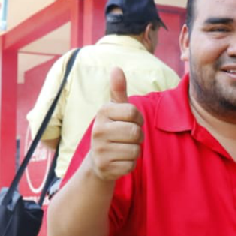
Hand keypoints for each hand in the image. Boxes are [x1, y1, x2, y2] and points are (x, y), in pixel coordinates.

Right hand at [88, 68, 144, 182]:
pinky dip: (130, 164)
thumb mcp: (114, 110)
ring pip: (135, 150)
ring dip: (134, 151)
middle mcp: (98, 130)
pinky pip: (131, 165)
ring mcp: (100, 150)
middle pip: (136, 132)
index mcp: (102, 113)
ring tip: (122, 149)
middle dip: (137, 137)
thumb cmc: (112, 130)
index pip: (134, 113)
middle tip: (127, 138)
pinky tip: (119, 160)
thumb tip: (116, 67)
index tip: (129, 123)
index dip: (138, 119)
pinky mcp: (105, 167)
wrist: (97, 160)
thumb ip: (118, 90)